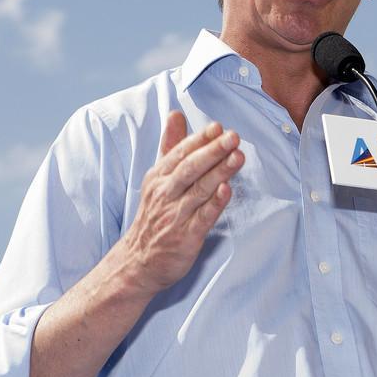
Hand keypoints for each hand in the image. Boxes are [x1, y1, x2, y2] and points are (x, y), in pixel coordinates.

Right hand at [118, 111, 243, 294]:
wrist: (138, 262)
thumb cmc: (155, 214)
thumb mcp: (157, 177)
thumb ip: (171, 146)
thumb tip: (176, 114)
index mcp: (159, 177)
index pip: (180, 153)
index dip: (199, 139)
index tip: (217, 127)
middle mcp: (166, 193)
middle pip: (190, 168)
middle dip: (212, 151)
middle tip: (232, 136)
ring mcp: (176, 215)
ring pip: (199, 190)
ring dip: (219, 172)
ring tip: (238, 156)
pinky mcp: (186, 237)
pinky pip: (202, 218)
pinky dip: (214, 204)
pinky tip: (227, 190)